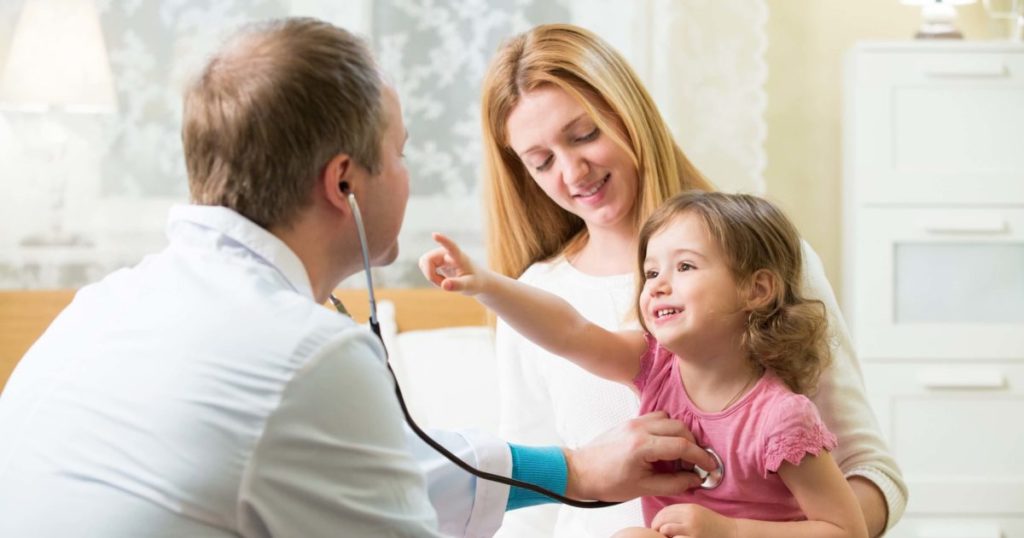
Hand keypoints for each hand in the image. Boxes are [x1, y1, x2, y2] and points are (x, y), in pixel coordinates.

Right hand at [418, 232, 489, 294]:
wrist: (476, 279)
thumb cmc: (475, 281)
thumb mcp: (469, 286)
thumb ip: (457, 285)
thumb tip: (444, 285)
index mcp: (459, 257)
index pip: (451, 246)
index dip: (443, 240)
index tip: (435, 234)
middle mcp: (447, 252)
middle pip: (428, 259)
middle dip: (431, 275)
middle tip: (443, 285)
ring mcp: (440, 254)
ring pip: (424, 263)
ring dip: (431, 276)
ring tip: (445, 282)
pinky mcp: (436, 258)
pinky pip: (424, 266)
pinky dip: (430, 275)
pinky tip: (441, 279)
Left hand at [564, 411, 718, 501]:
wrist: (581, 471)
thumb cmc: (608, 482)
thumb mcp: (643, 488)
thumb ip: (673, 483)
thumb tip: (696, 478)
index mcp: (642, 446)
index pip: (682, 446)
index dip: (701, 457)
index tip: (710, 466)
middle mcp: (639, 428)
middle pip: (680, 428)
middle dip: (693, 445)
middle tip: (694, 464)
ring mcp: (634, 422)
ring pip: (669, 419)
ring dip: (680, 434)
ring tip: (679, 456)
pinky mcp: (630, 421)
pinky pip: (657, 417)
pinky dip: (667, 428)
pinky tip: (664, 446)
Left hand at [651, 503, 737, 537]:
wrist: (730, 534)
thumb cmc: (713, 525)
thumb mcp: (698, 513)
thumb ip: (681, 513)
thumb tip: (661, 519)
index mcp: (690, 508)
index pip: (666, 510)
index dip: (657, 518)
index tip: (656, 524)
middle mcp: (690, 517)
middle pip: (664, 519)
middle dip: (657, 526)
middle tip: (656, 532)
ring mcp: (692, 530)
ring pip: (666, 530)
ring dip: (663, 534)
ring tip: (666, 537)